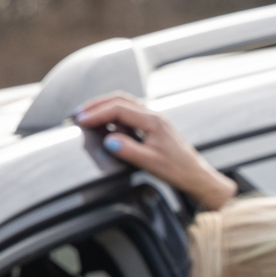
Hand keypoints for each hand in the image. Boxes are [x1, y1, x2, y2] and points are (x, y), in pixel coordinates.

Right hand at [74, 93, 238, 212]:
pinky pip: (130, 113)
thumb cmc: (178, 171)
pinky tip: (106, 123)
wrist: (197, 176)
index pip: (119, 109)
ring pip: (125, 104)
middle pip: (120, 100)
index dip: (97, 113)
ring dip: (105, 107)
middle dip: (97, 104)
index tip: (81, 120)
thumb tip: (109, 141)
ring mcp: (154, 119)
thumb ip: (129, 151)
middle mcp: (153, 115)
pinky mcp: (154, 126)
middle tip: (78, 113)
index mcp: (152, 121)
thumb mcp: (151, 163)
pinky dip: (114, 114)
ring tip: (88, 115)